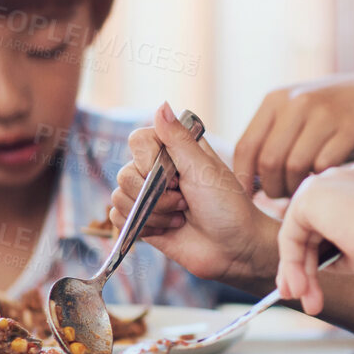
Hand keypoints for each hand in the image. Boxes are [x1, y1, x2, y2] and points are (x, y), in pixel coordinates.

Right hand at [111, 103, 273, 285]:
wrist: (236, 249)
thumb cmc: (228, 206)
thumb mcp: (203, 168)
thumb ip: (178, 139)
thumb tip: (162, 104)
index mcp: (175, 151)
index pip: (137, 140)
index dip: (148, 159)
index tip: (174, 174)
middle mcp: (158, 171)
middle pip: (125, 173)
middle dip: (155, 194)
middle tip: (184, 201)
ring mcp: (149, 197)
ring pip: (120, 198)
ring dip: (153, 213)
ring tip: (181, 217)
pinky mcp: (144, 222)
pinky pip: (118, 219)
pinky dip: (143, 227)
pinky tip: (169, 229)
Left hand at [233, 74, 353, 198]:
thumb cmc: (321, 113)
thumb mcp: (291, 111)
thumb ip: (268, 136)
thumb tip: (245, 179)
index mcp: (275, 100)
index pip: (247, 147)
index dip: (244, 178)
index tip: (248, 196)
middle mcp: (297, 103)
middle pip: (270, 161)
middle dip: (272, 188)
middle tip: (280, 196)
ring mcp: (325, 114)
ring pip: (296, 167)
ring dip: (296, 188)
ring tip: (299, 191)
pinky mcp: (350, 128)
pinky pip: (324, 166)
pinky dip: (320, 180)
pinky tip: (322, 181)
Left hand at [275, 164, 353, 314]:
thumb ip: (340, 253)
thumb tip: (316, 265)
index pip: (327, 223)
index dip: (315, 258)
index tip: (309, 287)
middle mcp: (340, 181)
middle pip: (308, 229)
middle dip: (301, 267)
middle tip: (300, 297)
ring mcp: (326, 184)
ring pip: (299, 234)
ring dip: (297, 271)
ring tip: (303, 299)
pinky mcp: (311, 194)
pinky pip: (291, 235)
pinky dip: (293, 263)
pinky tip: (302, 285)